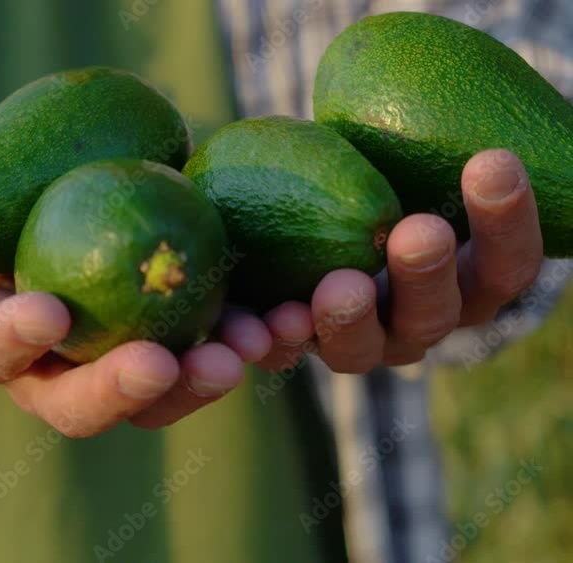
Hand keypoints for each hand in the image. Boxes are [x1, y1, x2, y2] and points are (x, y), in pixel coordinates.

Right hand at [0, 173, 275, 436]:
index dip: (14, 341)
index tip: (48, 314)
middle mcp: (48, 373)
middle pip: (85, 404)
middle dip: (128, 391)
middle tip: (173, 364)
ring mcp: (108, 364)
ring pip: (157, 391)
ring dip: (207, 375)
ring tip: (257, 343)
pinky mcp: (160, 341)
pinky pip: (203, 350)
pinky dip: (246, 338)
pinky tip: (288, 312)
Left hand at [255, 149, 543, 373]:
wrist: (288, 204)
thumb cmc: (368, 170)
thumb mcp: (398, 159)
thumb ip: (420, 152)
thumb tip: (452, 114)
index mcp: (465, 282)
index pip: (506, 264)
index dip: (506, 222)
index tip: (492, 162)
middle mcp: (417, 322)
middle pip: (436, 316)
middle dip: (427, 274)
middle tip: (418, 232)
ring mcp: (355, 343)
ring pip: (361, 349)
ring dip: (349, 319)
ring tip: (338, 287)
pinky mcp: (292, 349)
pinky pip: (284, 356)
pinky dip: (273, 341)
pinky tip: (262, 324)